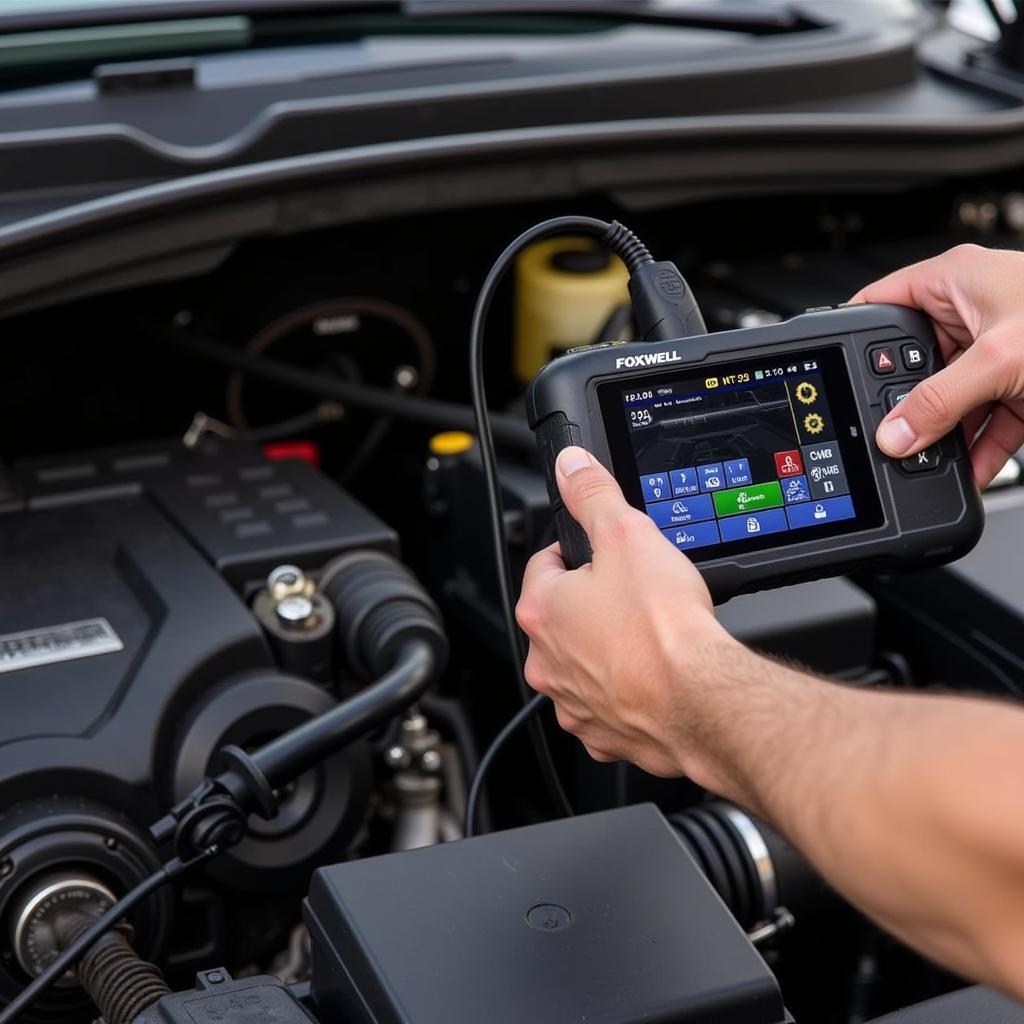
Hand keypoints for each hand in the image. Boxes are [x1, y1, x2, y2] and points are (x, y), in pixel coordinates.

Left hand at [515, 445, 734, 777]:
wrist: (701, 700)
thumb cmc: (663, 629)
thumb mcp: (628, 535)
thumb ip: (593, 495)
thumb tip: (571, 467)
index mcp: (542, 610)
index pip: (544, 564)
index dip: (576, 552)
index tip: (601, 553)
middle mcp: (546, 661)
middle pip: (563, 616)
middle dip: (594, 603)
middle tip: (634, 596)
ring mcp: (571, 702)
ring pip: (583, 663)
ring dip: (607, 649)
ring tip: (646, 636)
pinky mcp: (602, 733)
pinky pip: (607, 705)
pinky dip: (625, 691)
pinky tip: (652, 677)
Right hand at [850, 244, 1023, 486]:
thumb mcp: (998, 359)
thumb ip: (939, 401)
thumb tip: (895, 434)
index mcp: (955, 280)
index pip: (881, 303)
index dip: (853, 338)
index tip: (834, 379)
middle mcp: (972, 313)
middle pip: (913, 365)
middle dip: (904, 404)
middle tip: (892, 433)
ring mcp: (997, 353)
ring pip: (949, 400)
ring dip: (942, 435)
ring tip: (928, 460)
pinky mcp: (1022, 387)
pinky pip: (985, 424)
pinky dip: (978, 451)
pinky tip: (970, 474)